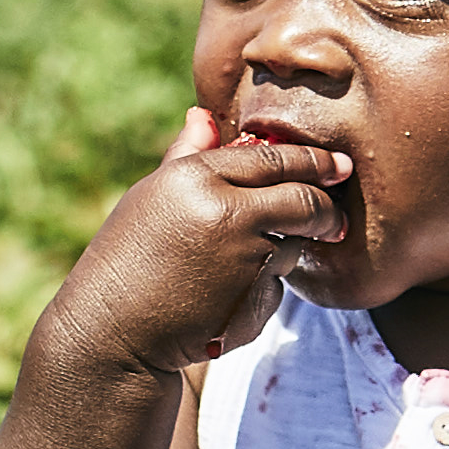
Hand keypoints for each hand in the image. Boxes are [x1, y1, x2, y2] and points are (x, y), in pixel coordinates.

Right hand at [54, 105, 355, 383]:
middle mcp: (226, 213)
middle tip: (336, 216)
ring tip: (235, 268)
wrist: (112, 334)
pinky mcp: (255, 301)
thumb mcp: (149, 199)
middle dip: (327, 208)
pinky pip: (276, 287)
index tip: (337, 165)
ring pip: (293, 246)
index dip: (312, 161)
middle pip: (304, 200)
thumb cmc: (126, 260)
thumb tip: (204, 114)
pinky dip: (261, 290)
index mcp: (196, 178)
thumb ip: (186, 157)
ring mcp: (245, 260)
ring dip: (284, 253)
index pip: (273, 159)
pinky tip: (222, 299)